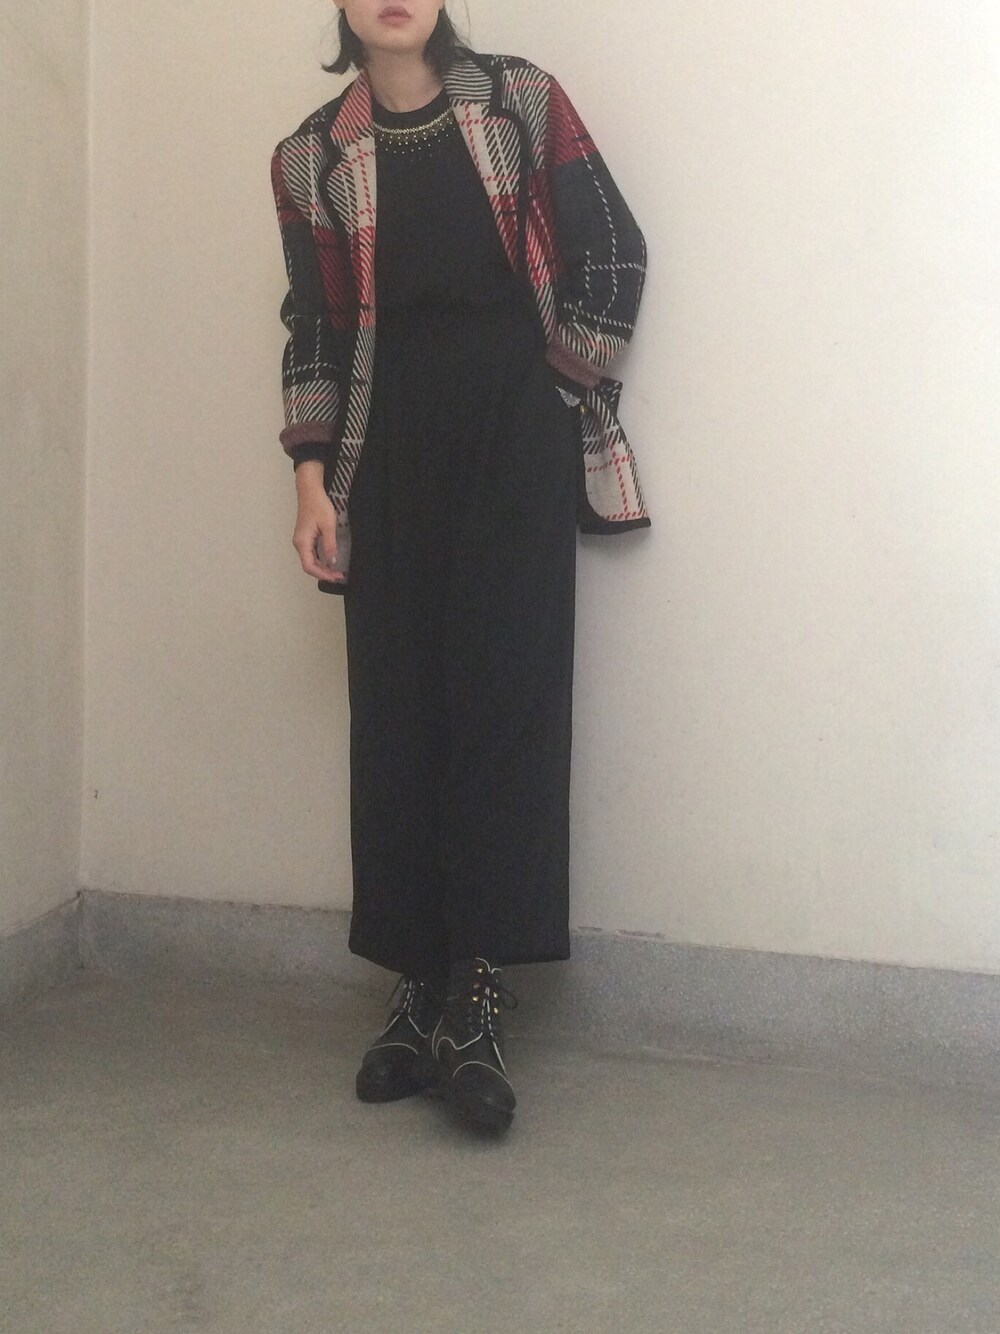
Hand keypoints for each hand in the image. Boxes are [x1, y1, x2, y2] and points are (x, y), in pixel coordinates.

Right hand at [292, 463, 345, 582]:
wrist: (310, 491)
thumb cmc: (318, 505)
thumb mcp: (328, 526)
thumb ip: (329, 545)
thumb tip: (331, 562)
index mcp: (302, 542)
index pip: (309, 566)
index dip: (323, 574)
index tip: (336, 577)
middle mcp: (299, 543)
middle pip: (309, 565)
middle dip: (324, 573)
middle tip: (340, 576)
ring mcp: (301, 540)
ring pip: (310, 560)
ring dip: (323, 567)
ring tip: (337, 571)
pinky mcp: (305, 537)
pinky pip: (311, 553)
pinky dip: (320, 560)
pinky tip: (330, 561)